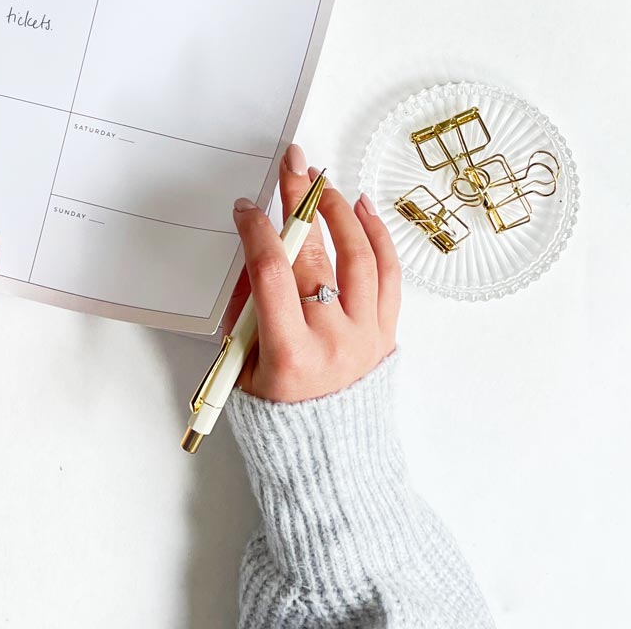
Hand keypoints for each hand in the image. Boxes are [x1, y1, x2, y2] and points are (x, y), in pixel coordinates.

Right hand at [229, 146, 399, 402]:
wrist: (332, 465)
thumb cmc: (277, 420)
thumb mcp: (242, 368)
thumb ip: (246, 310)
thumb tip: (255, 252)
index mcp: (291, 356)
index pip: (272, 274)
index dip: (258, 231)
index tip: (246, 208)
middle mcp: (335, 343)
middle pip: (316, 256)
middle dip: (300, 203)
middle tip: (292, 165)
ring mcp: (367, 337)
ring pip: (360, 257)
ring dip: (341, 212)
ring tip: (324, 182)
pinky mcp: (386, 335)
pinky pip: (388, 276)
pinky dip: (378, 237)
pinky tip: (363, 208)